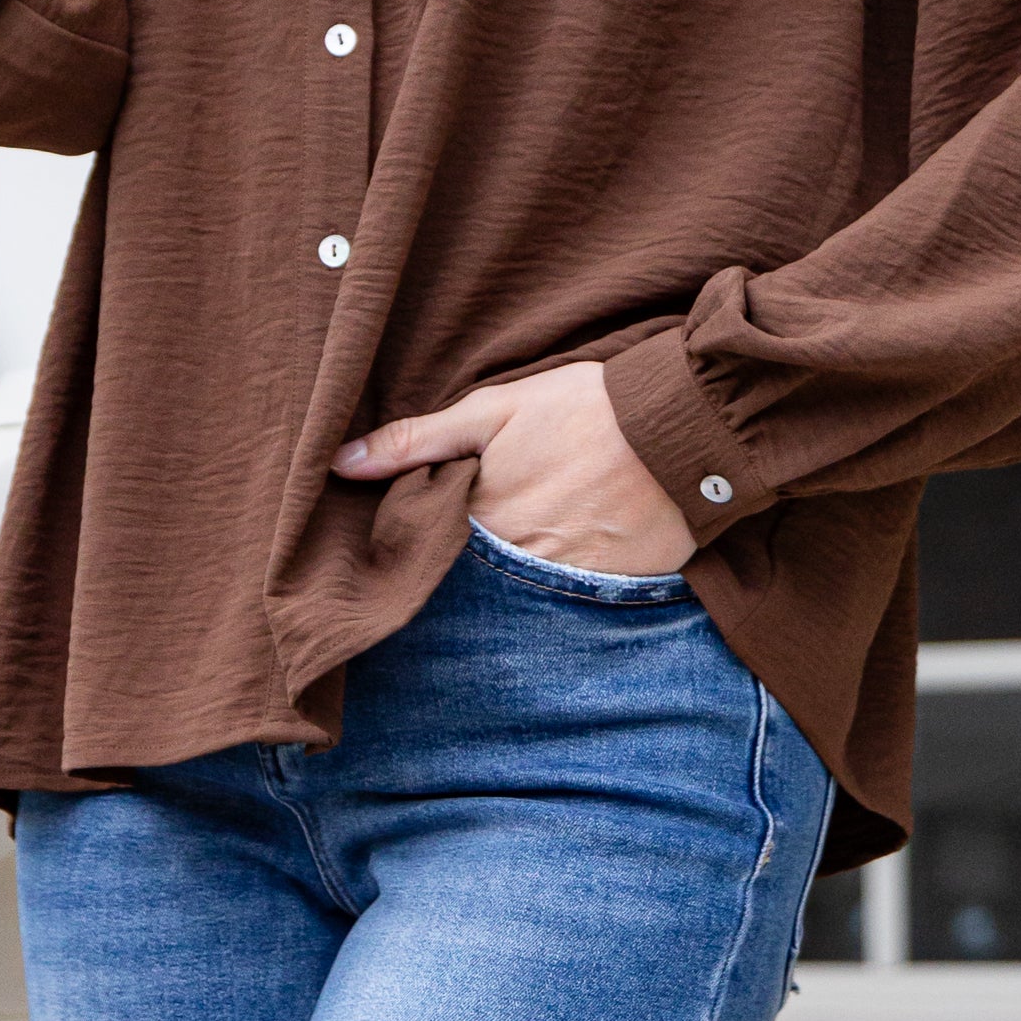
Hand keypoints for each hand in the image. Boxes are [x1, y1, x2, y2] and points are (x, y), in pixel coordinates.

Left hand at [331, 361, 693, 573]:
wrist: (681, 429)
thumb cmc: (583, 410)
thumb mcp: (491, 410)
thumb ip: (414, 441)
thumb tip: (339, 465)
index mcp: (477, 520)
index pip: (420, 556)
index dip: (410, 549)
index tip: (405, 542)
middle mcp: (515, 565)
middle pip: (463, 589)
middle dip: (452, 581)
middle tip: (462, 557)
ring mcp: (563, 586)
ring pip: (512, 606)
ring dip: (501, 597)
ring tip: (516, 562)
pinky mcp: (607, 595)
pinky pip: (567, 610)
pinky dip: (555, 602)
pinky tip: (560, 569)